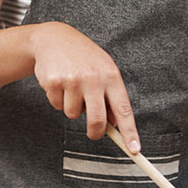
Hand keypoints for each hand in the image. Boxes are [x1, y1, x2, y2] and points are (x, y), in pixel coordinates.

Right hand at [32, 22, 140, 150]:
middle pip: (97, 120)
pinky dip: (58, 99)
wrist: (53, 38)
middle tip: (94, 134)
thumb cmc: (82, 56)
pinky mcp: (54, 82)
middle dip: (95, 132)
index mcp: (111, 75)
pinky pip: (57, 105)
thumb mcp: (103, 69)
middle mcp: (93, 78)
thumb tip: (115, 124)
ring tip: (71, 88)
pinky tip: (59, 83)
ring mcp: (72, 80)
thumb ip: (110, 95)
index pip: (123, 109)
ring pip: (73, 114)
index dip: (129, 131)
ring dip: (71, 108)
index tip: (134, 149)